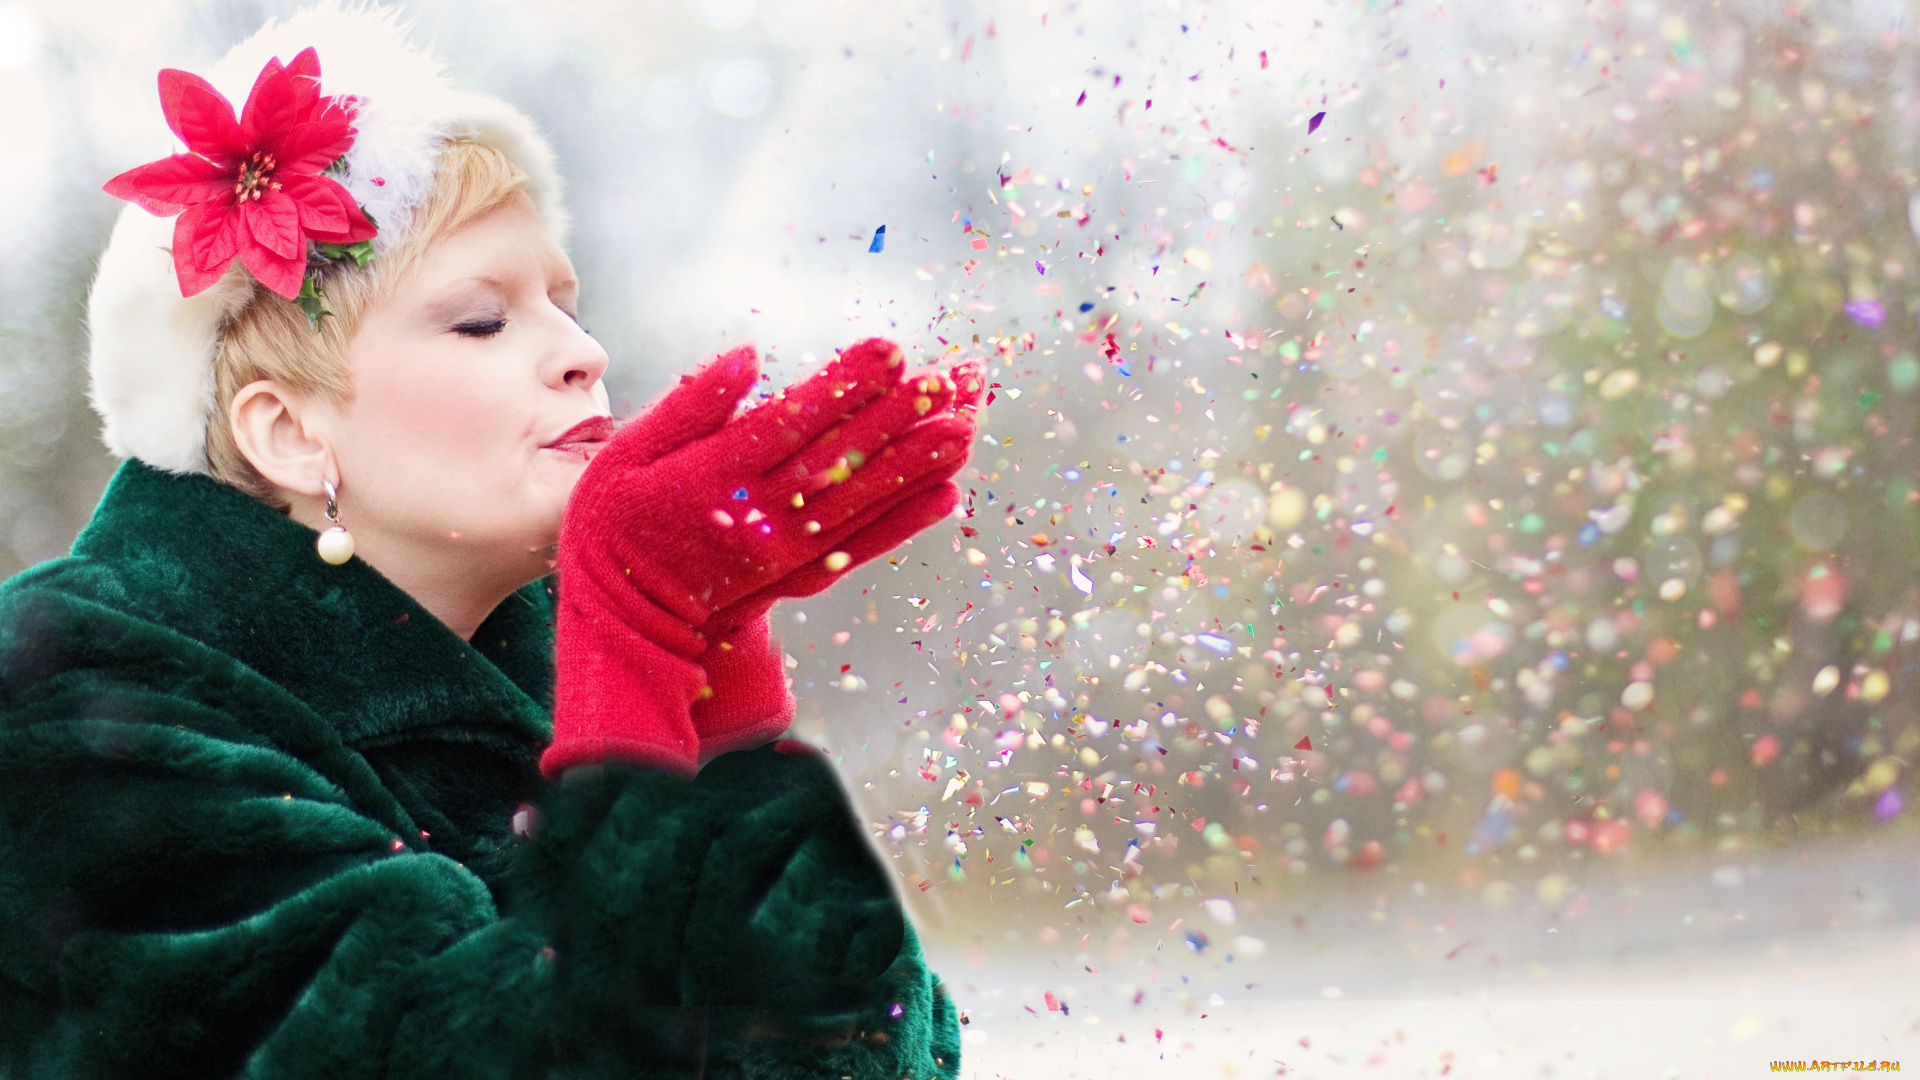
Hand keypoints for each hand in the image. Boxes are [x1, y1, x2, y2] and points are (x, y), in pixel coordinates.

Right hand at [576, 338, 972, 626]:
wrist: (621, 617)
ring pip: (864, 499)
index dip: (846, 386)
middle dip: (903, 415)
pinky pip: (863, 545)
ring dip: (919, 464)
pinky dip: (906, 521)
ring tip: (968, 427)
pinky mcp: (797, 575)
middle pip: (842, 457)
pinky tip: (947, 494)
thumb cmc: (614, 521)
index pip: (794, 421)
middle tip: (956, 380)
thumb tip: (747, 356)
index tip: (892, 352)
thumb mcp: (628, 452)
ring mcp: (784, 549)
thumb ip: (689, 405)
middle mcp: (758, 513)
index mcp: (716, 475)